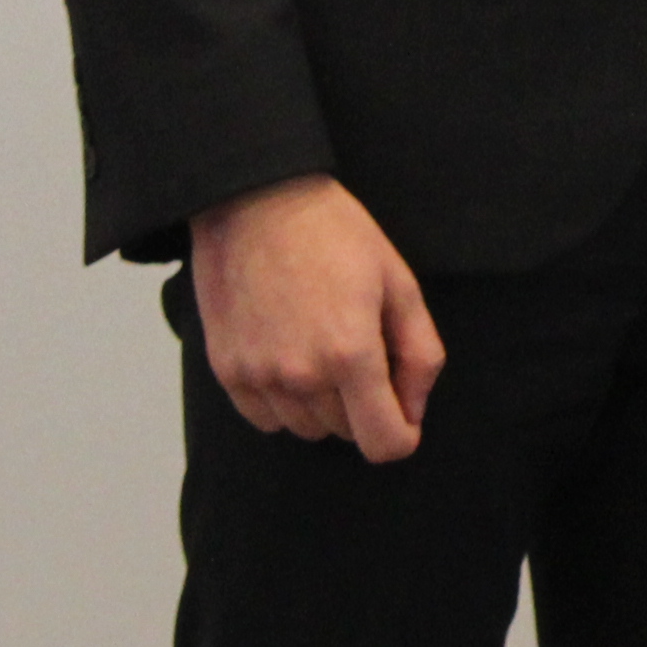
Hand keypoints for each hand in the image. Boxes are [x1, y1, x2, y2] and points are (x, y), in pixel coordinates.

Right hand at [184, 175, 443, 463]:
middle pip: (346, 433)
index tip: (402, 414)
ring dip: (321, 404)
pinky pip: (265, 418)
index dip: (402, 436)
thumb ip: (419, 355)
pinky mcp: (227, 370)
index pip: (383, 444)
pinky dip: (282, 401)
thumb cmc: (334, 235)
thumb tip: (414, 411)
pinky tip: (288, 355)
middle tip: (358, 350)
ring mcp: (258, 376)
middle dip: (362, 405)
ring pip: (305, 428)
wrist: (256, 202)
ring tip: (320, 346)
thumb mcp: (399, 283)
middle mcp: (301, 375)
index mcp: (351, 354)